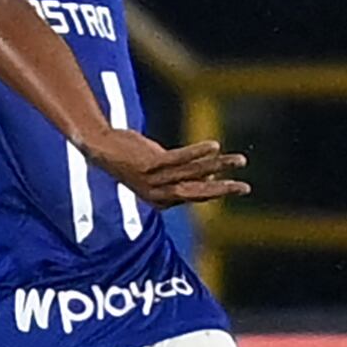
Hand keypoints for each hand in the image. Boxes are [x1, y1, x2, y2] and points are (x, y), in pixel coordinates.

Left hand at [80, 130, 250, 206]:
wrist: (100, 148)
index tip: (231, 182)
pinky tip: (215, 145)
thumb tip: (208, 176)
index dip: (213, 188)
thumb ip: (180, 174)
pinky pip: (180, 159)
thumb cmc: (130, 158)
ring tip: (239, 160)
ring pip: (192, 174)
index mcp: (160, 201)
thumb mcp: (157, 169)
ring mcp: (154, 180)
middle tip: (246, 188)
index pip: (194, 196)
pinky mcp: (150, 164)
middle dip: (224, 190)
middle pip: (198, 193)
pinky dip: (198, 152)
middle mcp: (158, 195)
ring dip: (218, 166)